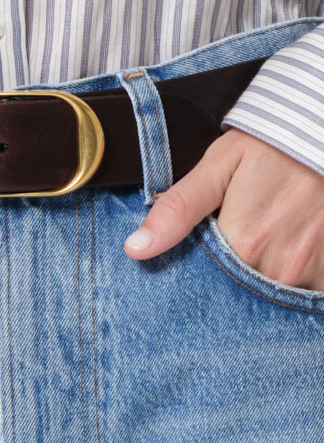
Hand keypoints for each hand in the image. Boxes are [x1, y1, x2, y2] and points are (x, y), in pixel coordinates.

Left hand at [123, 127, 323, 291]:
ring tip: (271, 244)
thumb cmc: (275, 147)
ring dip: (267, 279)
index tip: (206, 261)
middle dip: (235, 279)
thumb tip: (135, 249)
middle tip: (245, 244)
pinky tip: (292, 251)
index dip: (202, 277)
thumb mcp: (221, 166)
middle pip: (241, 294)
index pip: (206, 285)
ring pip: (274, 295)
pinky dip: (297, 277)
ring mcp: (309, 272)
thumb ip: (178, 210)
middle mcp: (279, 266)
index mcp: (244, 242)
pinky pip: (308, 294)